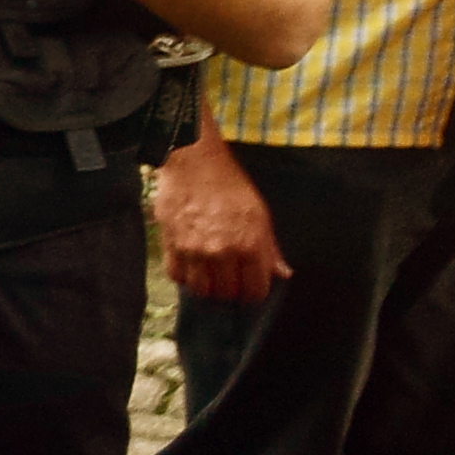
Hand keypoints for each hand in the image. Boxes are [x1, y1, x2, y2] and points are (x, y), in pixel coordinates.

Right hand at [154, 132, 292, 302]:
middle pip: (226, 294)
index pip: (254, 291)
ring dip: (206, 286)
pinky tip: (190, 265)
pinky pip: (176, 275)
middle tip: (229, 278)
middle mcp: (222, 252)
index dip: (254, 291)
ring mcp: (193, 250)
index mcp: (249, 245)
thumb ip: (269, 249)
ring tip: (209, 274)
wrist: (193, 161)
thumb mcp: (259, 214)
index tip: (249, 285)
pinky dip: (184, 275)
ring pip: (200, 290)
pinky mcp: (171, 244)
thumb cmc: (230, 184)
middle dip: (230, 290)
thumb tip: (283, 274)